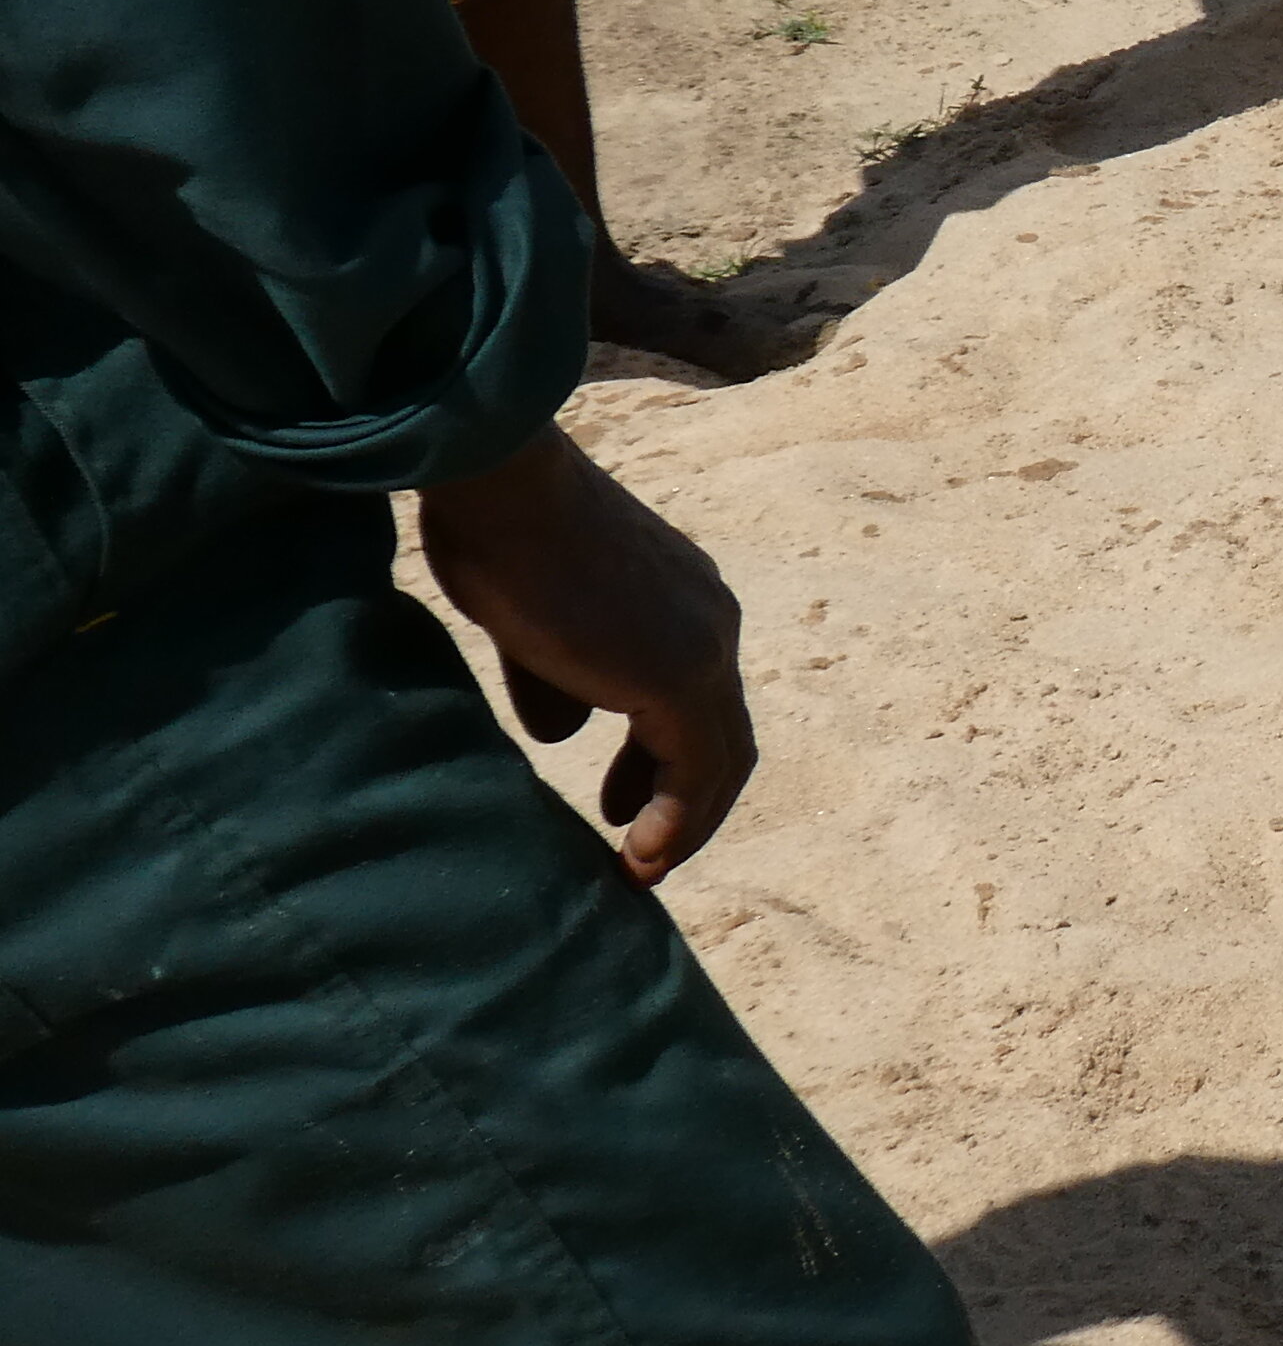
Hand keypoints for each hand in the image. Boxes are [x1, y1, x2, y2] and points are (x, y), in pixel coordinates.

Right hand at [415, 428, 756, 883]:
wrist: (503, 480)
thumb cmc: (499, 528)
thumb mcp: (528, 616)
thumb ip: (553, 676)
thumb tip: (563, 733)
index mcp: (683, 599)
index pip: (694, 696)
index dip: (661, 758)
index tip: (623, 803)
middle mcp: (711, 621)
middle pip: (719, 733)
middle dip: (680, 795)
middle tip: (640, 842)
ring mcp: (706, 646)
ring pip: (719, 757)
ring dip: (686, 820)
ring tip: (642, 865)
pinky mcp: (682, 675)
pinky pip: (699, 769)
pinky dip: (677, 820)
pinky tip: (639, 856)